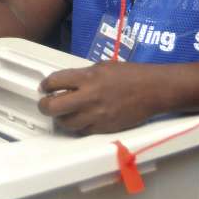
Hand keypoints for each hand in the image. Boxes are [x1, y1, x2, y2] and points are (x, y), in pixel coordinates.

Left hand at [37, 62, 171, 134]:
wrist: (153, 90)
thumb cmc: (130, 75)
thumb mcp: (102, 67)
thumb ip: (82, 76)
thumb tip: (64, 83)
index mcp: (88, 78)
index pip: (54, 82)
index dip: (46, 85)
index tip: (45, 87)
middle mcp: (89, 97)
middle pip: (53, 107)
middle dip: (45, 106)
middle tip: (46, 103)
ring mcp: (96, 115)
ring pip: (65, 123)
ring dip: (61, 118)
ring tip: (64, 112)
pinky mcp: (104, 129)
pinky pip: (82, 131)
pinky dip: (77, 126)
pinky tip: (80, 119)